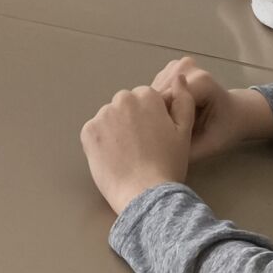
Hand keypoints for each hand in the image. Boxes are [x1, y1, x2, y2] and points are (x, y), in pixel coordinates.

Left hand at [81, 84, 194, 215]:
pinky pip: (95, 133)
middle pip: (125, 106)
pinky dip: (101, 143)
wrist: (145, 194)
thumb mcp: (184, 132)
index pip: (145, 100)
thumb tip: (179, 78)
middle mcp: (122, 100)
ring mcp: (102, 115)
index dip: (151, 120)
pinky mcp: (87, 132)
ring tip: (128, 155)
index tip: (154, 139)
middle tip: (142, 148)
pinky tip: (114, 158)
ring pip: (109, 119)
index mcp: (146, 96)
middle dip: (131, 121)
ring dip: (115, 131)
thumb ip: (183, 101)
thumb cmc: (168, 164)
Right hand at [151, 58, 272, 165]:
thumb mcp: (209, 146)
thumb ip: (186, 151)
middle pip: (157, 93)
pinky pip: (156, 87)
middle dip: (156, 116)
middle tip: (160, 136)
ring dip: (155, 110)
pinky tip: (167, 114)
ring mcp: (180, 65)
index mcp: (201, 82)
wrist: (235, 114)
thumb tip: (159, 158)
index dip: (159, 122)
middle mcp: (188, 67)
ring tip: (167, 126)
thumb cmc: (225, 130)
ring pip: (153, 90)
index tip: (158, 140)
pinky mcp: (173, 67)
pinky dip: (157, 103)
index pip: (166, 99)